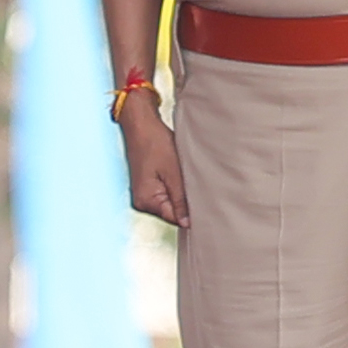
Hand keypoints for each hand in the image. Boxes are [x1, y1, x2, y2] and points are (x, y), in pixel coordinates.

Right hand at [121, 92, 187, 228]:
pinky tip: (179, 176)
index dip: (191, 214)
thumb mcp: (173, 172)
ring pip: (170, 203)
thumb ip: (180, 200)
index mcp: (146, 200)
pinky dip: (174, 188)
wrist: (141, 123)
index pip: (174, 219)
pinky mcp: (147, 186)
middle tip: (198, 188)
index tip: (206, 206)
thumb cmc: (156, 143)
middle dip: (186, 203)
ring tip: (186, 178)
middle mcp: (141, 201)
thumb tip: (187, 223)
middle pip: (171, 213)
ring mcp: (143, 194)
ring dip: (180, 194)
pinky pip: (165, 194)